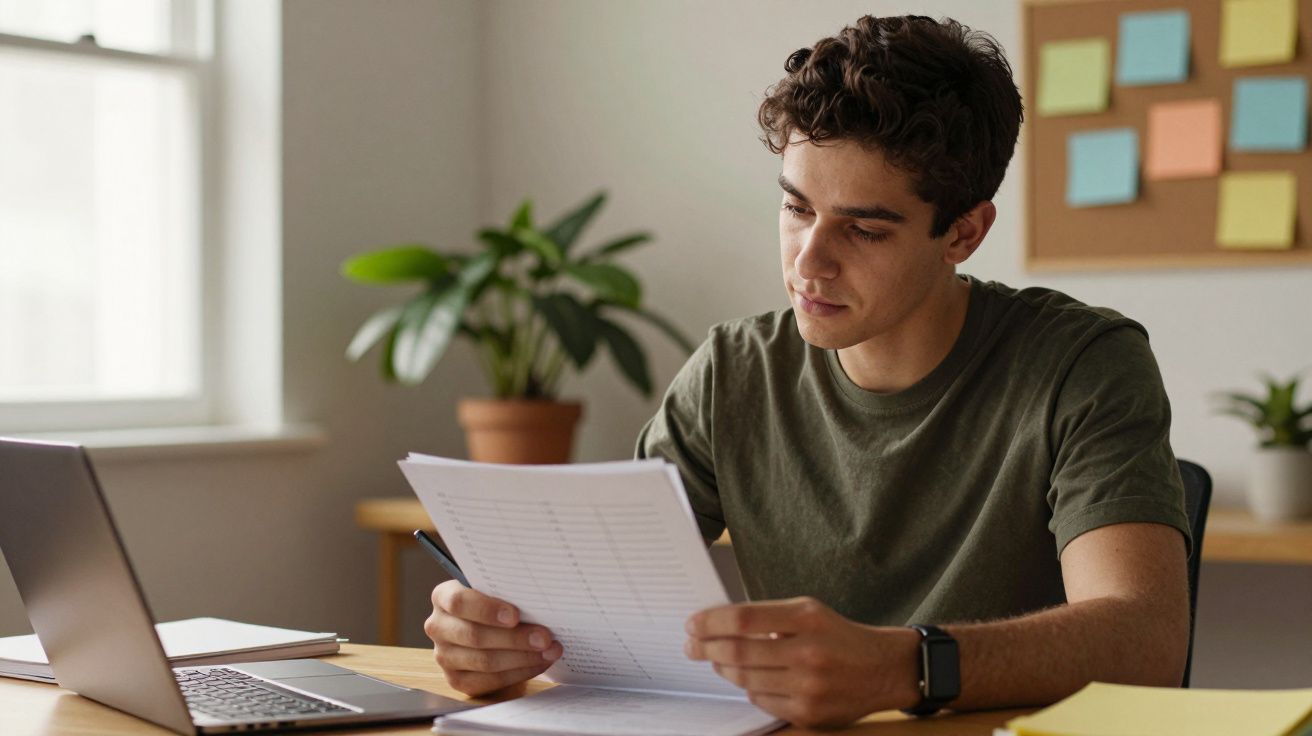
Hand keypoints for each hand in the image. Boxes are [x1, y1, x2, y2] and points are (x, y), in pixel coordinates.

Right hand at [425, 580, 563, 695]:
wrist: (489, 629)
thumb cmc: (495, 604)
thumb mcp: (496, 592)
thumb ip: (507, 592)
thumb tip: (539, 601)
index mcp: (443, 597)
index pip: (459, 602)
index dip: (487, 610)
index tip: (515, 615)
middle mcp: (438, 626)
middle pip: (475, 636)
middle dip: (515, 638)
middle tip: (545, 638)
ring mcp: (445, 656)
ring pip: (484, 661)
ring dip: (522, 657)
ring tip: (549, 651)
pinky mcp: (457, 680)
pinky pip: (490, 680)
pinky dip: (519, 672)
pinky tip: (539, 663)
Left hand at [685, 597, 921, 727]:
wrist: (884, 669)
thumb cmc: (838, 635)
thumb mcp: (809, 612)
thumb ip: (769, 617)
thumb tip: (719, 625)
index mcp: (807, 618)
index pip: (745, 618)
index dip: (712, 622)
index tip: (692, 624)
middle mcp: (809, 652)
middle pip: (739, 652)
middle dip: (707, 648)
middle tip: (691, 646)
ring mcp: (809, 687)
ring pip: (746, 680)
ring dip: (724, 669)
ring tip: (716, 661)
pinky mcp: (809, 713)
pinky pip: (762, 701)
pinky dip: (750, 688)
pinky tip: (748, 679)